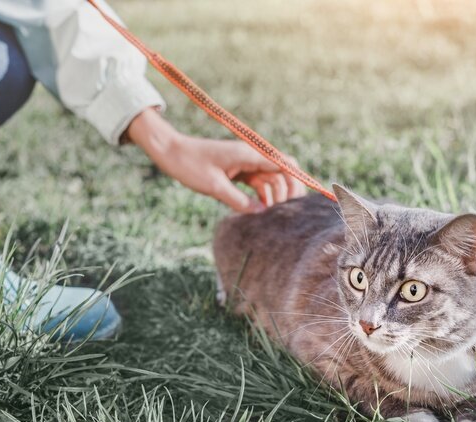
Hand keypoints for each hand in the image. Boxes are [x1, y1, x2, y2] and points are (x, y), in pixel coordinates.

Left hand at [127, 108, 306, 212]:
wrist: (170, 152)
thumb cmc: (189, 165)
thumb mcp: (214, 187)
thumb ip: (238, 200)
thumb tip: (261, 212)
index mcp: (248, 154)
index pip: (282, 164)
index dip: (297, 179)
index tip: (305, 197)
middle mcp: (250, 155)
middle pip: (280, 172)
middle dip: (288, 190)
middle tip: (287, 212)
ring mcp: (244, 162)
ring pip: (269, 179)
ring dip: (274, 195)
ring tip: (274, 216)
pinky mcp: (237, 170)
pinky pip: (256, 182)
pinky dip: (261, 195)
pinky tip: (261, 210)